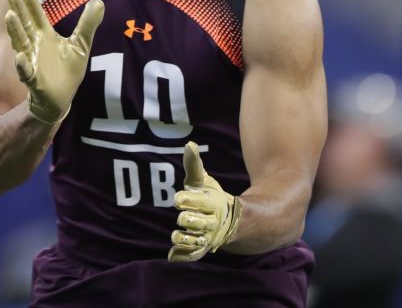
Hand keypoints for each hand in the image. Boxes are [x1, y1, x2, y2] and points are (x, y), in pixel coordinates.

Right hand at [5, 0, 103, 124]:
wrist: (61, 98)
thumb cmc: (67, 71)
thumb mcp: (81, 45)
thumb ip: (88, 24)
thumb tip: (99, 2)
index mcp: (45, 35)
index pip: (36, 13)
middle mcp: (35, 45)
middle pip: (25, 24)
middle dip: (19, 10)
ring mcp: (32, 61)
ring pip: (21, 43)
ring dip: (15, 30)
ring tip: (9, 15)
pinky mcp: (34, 79)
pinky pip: (26, 71)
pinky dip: (22, 65)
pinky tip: (19, 57)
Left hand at [168, 141, 241, 261]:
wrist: (229, 221)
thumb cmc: (210, 197)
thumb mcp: (202, 181)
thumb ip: (193, 165)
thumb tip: (189, 144)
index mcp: (211, 202)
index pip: (199, 202)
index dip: (188, 200)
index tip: (178, 198)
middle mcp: (211, 221)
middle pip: (198, 222)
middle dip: (189, 219)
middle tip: (183, 216)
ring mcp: (207, 236)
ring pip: (195, 240)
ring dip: (185, 238)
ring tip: (177, 234)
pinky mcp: (201, 248)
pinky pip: (193, 255)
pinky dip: (183, 256)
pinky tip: (172, 255)